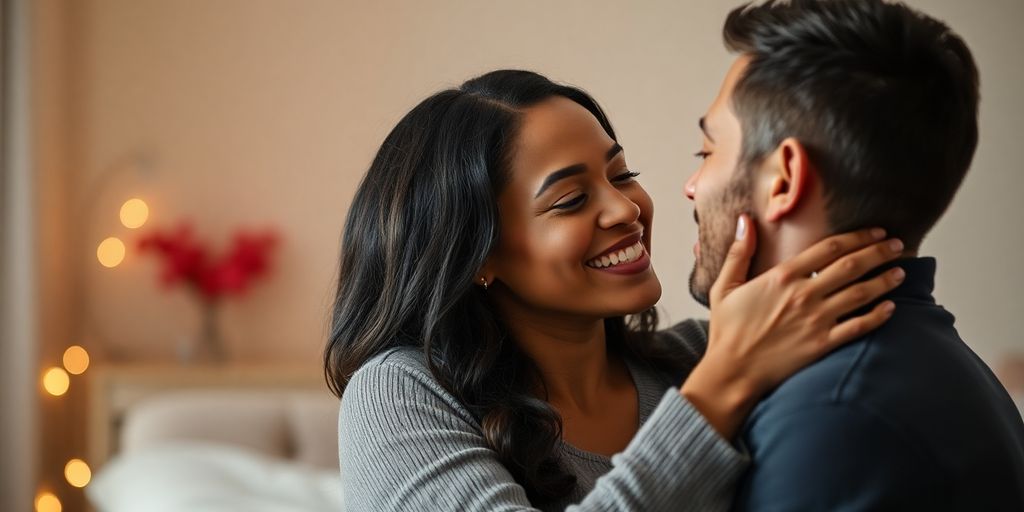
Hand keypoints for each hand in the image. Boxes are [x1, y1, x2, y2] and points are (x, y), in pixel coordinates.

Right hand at [681, 214, 904, 438]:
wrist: (732, 370)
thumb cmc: (727, 329)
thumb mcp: (725, 286)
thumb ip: (738, 252)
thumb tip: (744, 220)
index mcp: (782, 276)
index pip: (829, 248)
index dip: (857, 236)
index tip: (875, 230)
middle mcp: (804, 294)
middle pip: (852, 266)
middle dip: (879, 252)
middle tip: (897, 245)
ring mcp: (816, 320)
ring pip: (861, 294)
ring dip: (884, 281)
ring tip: (901, 272)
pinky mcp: (823, 344)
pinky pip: (858, 327)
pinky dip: (878, 316)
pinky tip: (891, 307)